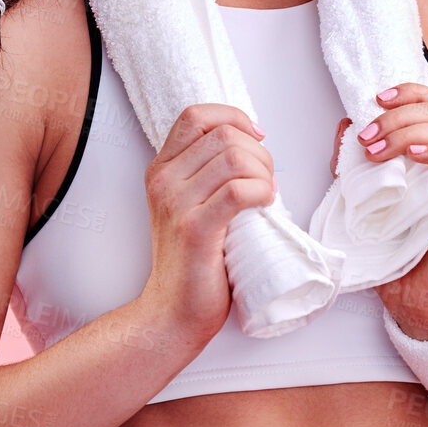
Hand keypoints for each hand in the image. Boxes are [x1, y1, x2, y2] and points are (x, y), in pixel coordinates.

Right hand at [137, 103, 276, 346]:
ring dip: (263, 173)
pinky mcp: (195, 229)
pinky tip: (265, 205)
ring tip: (266, 195)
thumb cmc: (193, 260)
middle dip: (259, 153)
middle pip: (224, 136)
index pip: (196, 116)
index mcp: (161, 169)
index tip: (256, 138)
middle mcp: (163, 180)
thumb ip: (208, 172)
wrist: (173, 311)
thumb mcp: (190, 205)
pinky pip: (238, 190)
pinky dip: (261, 192)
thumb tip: (252, 145)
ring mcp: (176, 204)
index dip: (233, 117)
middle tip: (266, 181)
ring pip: (234, 158)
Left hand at [330, 82, 427, 340]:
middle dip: (397, 116)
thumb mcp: (362, 205)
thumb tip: (343, 128)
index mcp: (427, 158)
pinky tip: (413, 156)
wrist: (418, 304)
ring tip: (378, 151)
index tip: (376, 99)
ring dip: (408, 133)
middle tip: (367, 137)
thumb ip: (353, 169)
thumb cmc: (394, 255)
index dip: (407, 93)